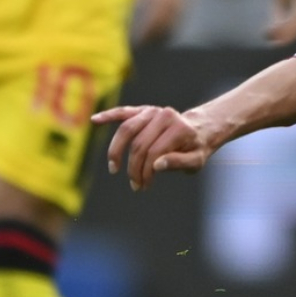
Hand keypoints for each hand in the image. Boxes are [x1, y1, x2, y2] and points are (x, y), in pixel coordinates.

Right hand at [93, 104, 219, 189]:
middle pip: (139, 144)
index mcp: (179, 128)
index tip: (143, 186)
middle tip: (134, 184)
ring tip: (114, 168)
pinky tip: (95, 120)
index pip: (155, 153)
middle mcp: (165, 116)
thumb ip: (179, 163)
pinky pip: (124, 112)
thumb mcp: (196, 161)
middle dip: (133, 167)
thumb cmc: (196, 149)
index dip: (146, 172)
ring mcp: (152, 111)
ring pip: (127, 130)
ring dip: (116, 151)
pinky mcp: (143, 110)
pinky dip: (109, 115)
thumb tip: (157, 165)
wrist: (200, 130)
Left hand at [266, 0, 295, 44]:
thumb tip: (279, 18)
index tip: (275, 37)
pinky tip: (271, 26)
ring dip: (284, 28)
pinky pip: (290, 11)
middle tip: (270, 41)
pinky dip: (282, 19)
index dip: (288, 31)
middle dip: (286, 33)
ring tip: (268, 36)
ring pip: (295, 19)